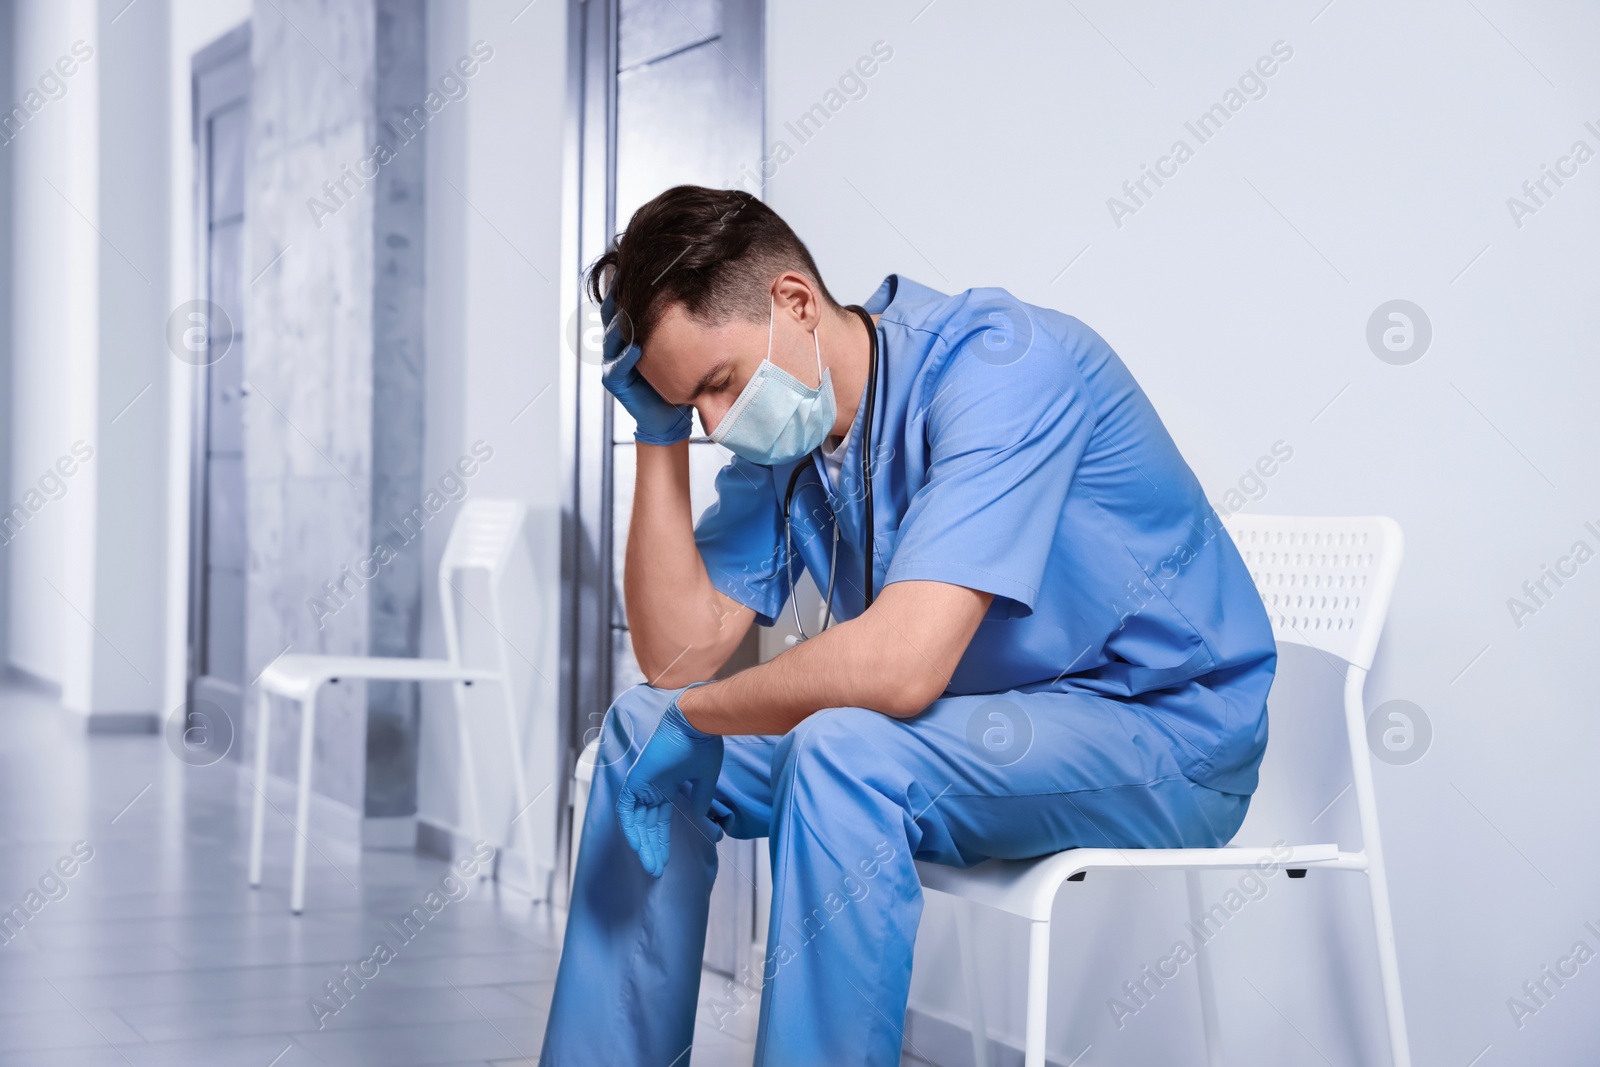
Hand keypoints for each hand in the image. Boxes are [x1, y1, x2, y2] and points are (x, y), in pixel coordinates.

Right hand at [600, 291, 694, 445]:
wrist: (672, 416)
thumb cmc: (678, 377)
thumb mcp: (677, 343)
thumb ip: (675, 320)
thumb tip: (690, 288)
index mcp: (629, 331)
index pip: (623, 302)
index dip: (628, 285)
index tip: (640, 266)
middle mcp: (617, 343)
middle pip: (612, 313)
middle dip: (619, 296)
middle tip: (630, 277)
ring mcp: (612, 360)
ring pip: (612, 335)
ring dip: (622, 322)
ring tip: (632, 307)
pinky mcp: (614, 379)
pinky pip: (618, 363)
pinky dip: (627, 354)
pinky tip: (637, 346)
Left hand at [615, 684, 723, 877]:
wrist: (695, 724)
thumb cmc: (703, 744)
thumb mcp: (705, 779)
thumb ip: (700, 799)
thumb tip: (699, 817)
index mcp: (668, 785)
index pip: (660, 820)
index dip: (662, 841)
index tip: (666, 861)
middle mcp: (653, 787)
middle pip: (648, 825)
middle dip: (652, 849)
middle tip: (656, 871)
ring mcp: (642, 783)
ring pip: (637, 821)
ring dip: (642, 844)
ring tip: (651, 866)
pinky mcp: (635, 779)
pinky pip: (626, 809)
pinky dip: (630, 827)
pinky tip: (638, 846)